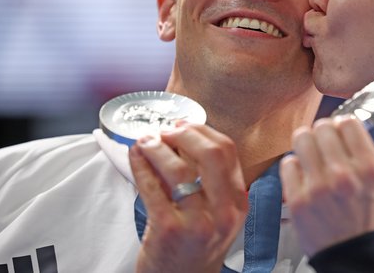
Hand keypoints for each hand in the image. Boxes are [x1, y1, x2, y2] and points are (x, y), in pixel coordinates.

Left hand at [129, 122, 247, 272]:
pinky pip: (152, 187)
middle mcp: (223, 212)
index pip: (228, 151)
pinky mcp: (168, 230)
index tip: (185, 124)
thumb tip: (183, 138)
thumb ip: (210, 181)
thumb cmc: (195, 247)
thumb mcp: (217, 215)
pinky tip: (135, 157)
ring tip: (145, 141)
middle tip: (166, 130)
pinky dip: (140, 166)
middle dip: (184, 133)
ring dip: (157, 148)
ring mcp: (197, 222)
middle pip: (210, 154)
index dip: (203, 131)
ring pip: (179, 168)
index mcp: (238, 203)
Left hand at [280, 116, 373, 256]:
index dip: (343, 124)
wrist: (358, 260)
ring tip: (311, 154)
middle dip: (323, 133)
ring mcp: (318, 187)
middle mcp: (343, 174)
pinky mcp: (298, 200)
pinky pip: (287, 164)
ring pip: (301, 139)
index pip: (348, 122)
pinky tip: (303, 175)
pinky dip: (294, 166)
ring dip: (306, 144)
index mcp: (370, 168)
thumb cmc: (373, 224)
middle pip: (322, 127)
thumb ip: (370, 156)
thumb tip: (351, 132)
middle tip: (324, 143)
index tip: (341, 131)